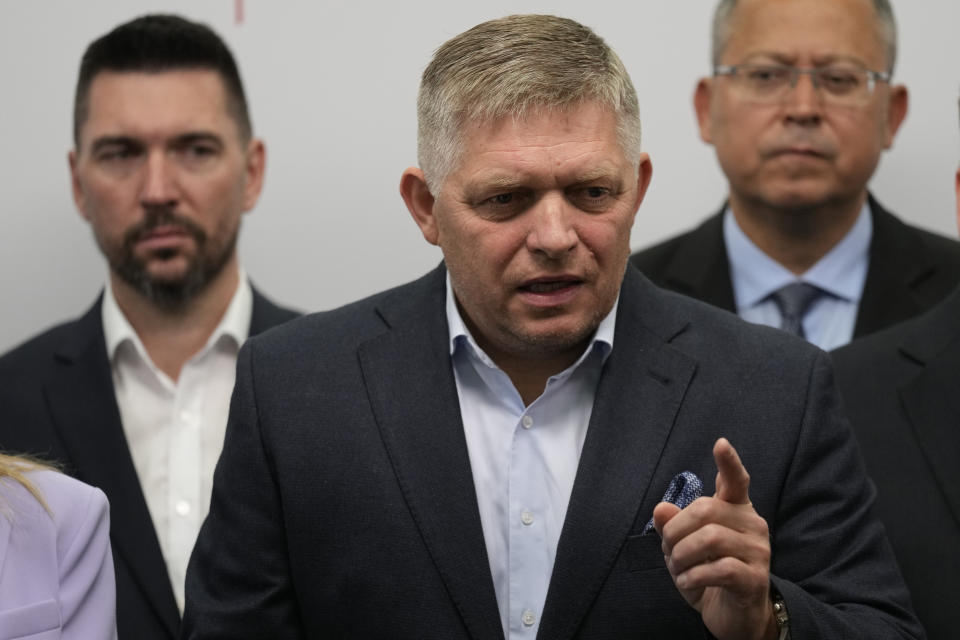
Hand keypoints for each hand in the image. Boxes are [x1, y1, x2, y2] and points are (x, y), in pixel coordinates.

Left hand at [653, 438, 776, 639]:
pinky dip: (693, 576)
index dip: (729, 462)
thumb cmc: (709, 574)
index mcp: (736, 510)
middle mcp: (752, 525)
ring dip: (682, 555)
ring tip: (677, 569)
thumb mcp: (684, 548)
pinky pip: (719, 569)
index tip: (720, 443)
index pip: (736, 480)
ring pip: (711, 538)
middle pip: (706, 510)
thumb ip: (674, 527)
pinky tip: (688, 582)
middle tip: (669, 550)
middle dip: (676, 530)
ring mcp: (758, 551)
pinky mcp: (755, 578)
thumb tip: (660, 509)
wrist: (734, 616)